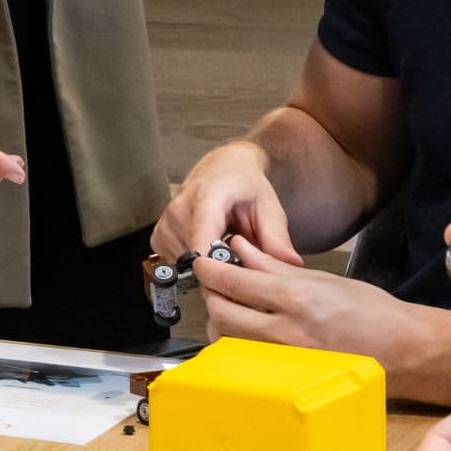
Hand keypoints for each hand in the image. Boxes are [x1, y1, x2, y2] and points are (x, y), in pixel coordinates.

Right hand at [155, 140, 297, 263]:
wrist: (223, 168)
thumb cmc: (245, 187)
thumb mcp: (269, 208)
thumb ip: (277, 238)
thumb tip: (291, 264)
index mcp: (208, 196)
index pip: (202, 237)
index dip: (215, 265)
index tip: (230, 282)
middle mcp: (180, 208)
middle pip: (197, 258)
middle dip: (221, 269)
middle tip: (242, 263)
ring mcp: (166, 222)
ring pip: (187, 264)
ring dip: (208, 266)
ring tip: (225, 251)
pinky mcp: (158, 235)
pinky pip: (176, 262)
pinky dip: (195, 262)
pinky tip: (209, 249)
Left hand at [192, 235, 422, 363]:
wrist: (403, 350)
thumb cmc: (371, 312)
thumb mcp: (322, 279)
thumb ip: (273, 266)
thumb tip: (240, 248)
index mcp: (296, 299)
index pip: (232, 282)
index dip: (209, 268)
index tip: (202, 260)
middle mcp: (285, 331)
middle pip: (220, 312)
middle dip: (211, 293)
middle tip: (217, 281)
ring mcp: (284, 359)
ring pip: (227, 339)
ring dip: (221, 319)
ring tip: (234, 305)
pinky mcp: (286, 377)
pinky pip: (245, 358)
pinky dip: (237, 343)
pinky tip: (248, 331)